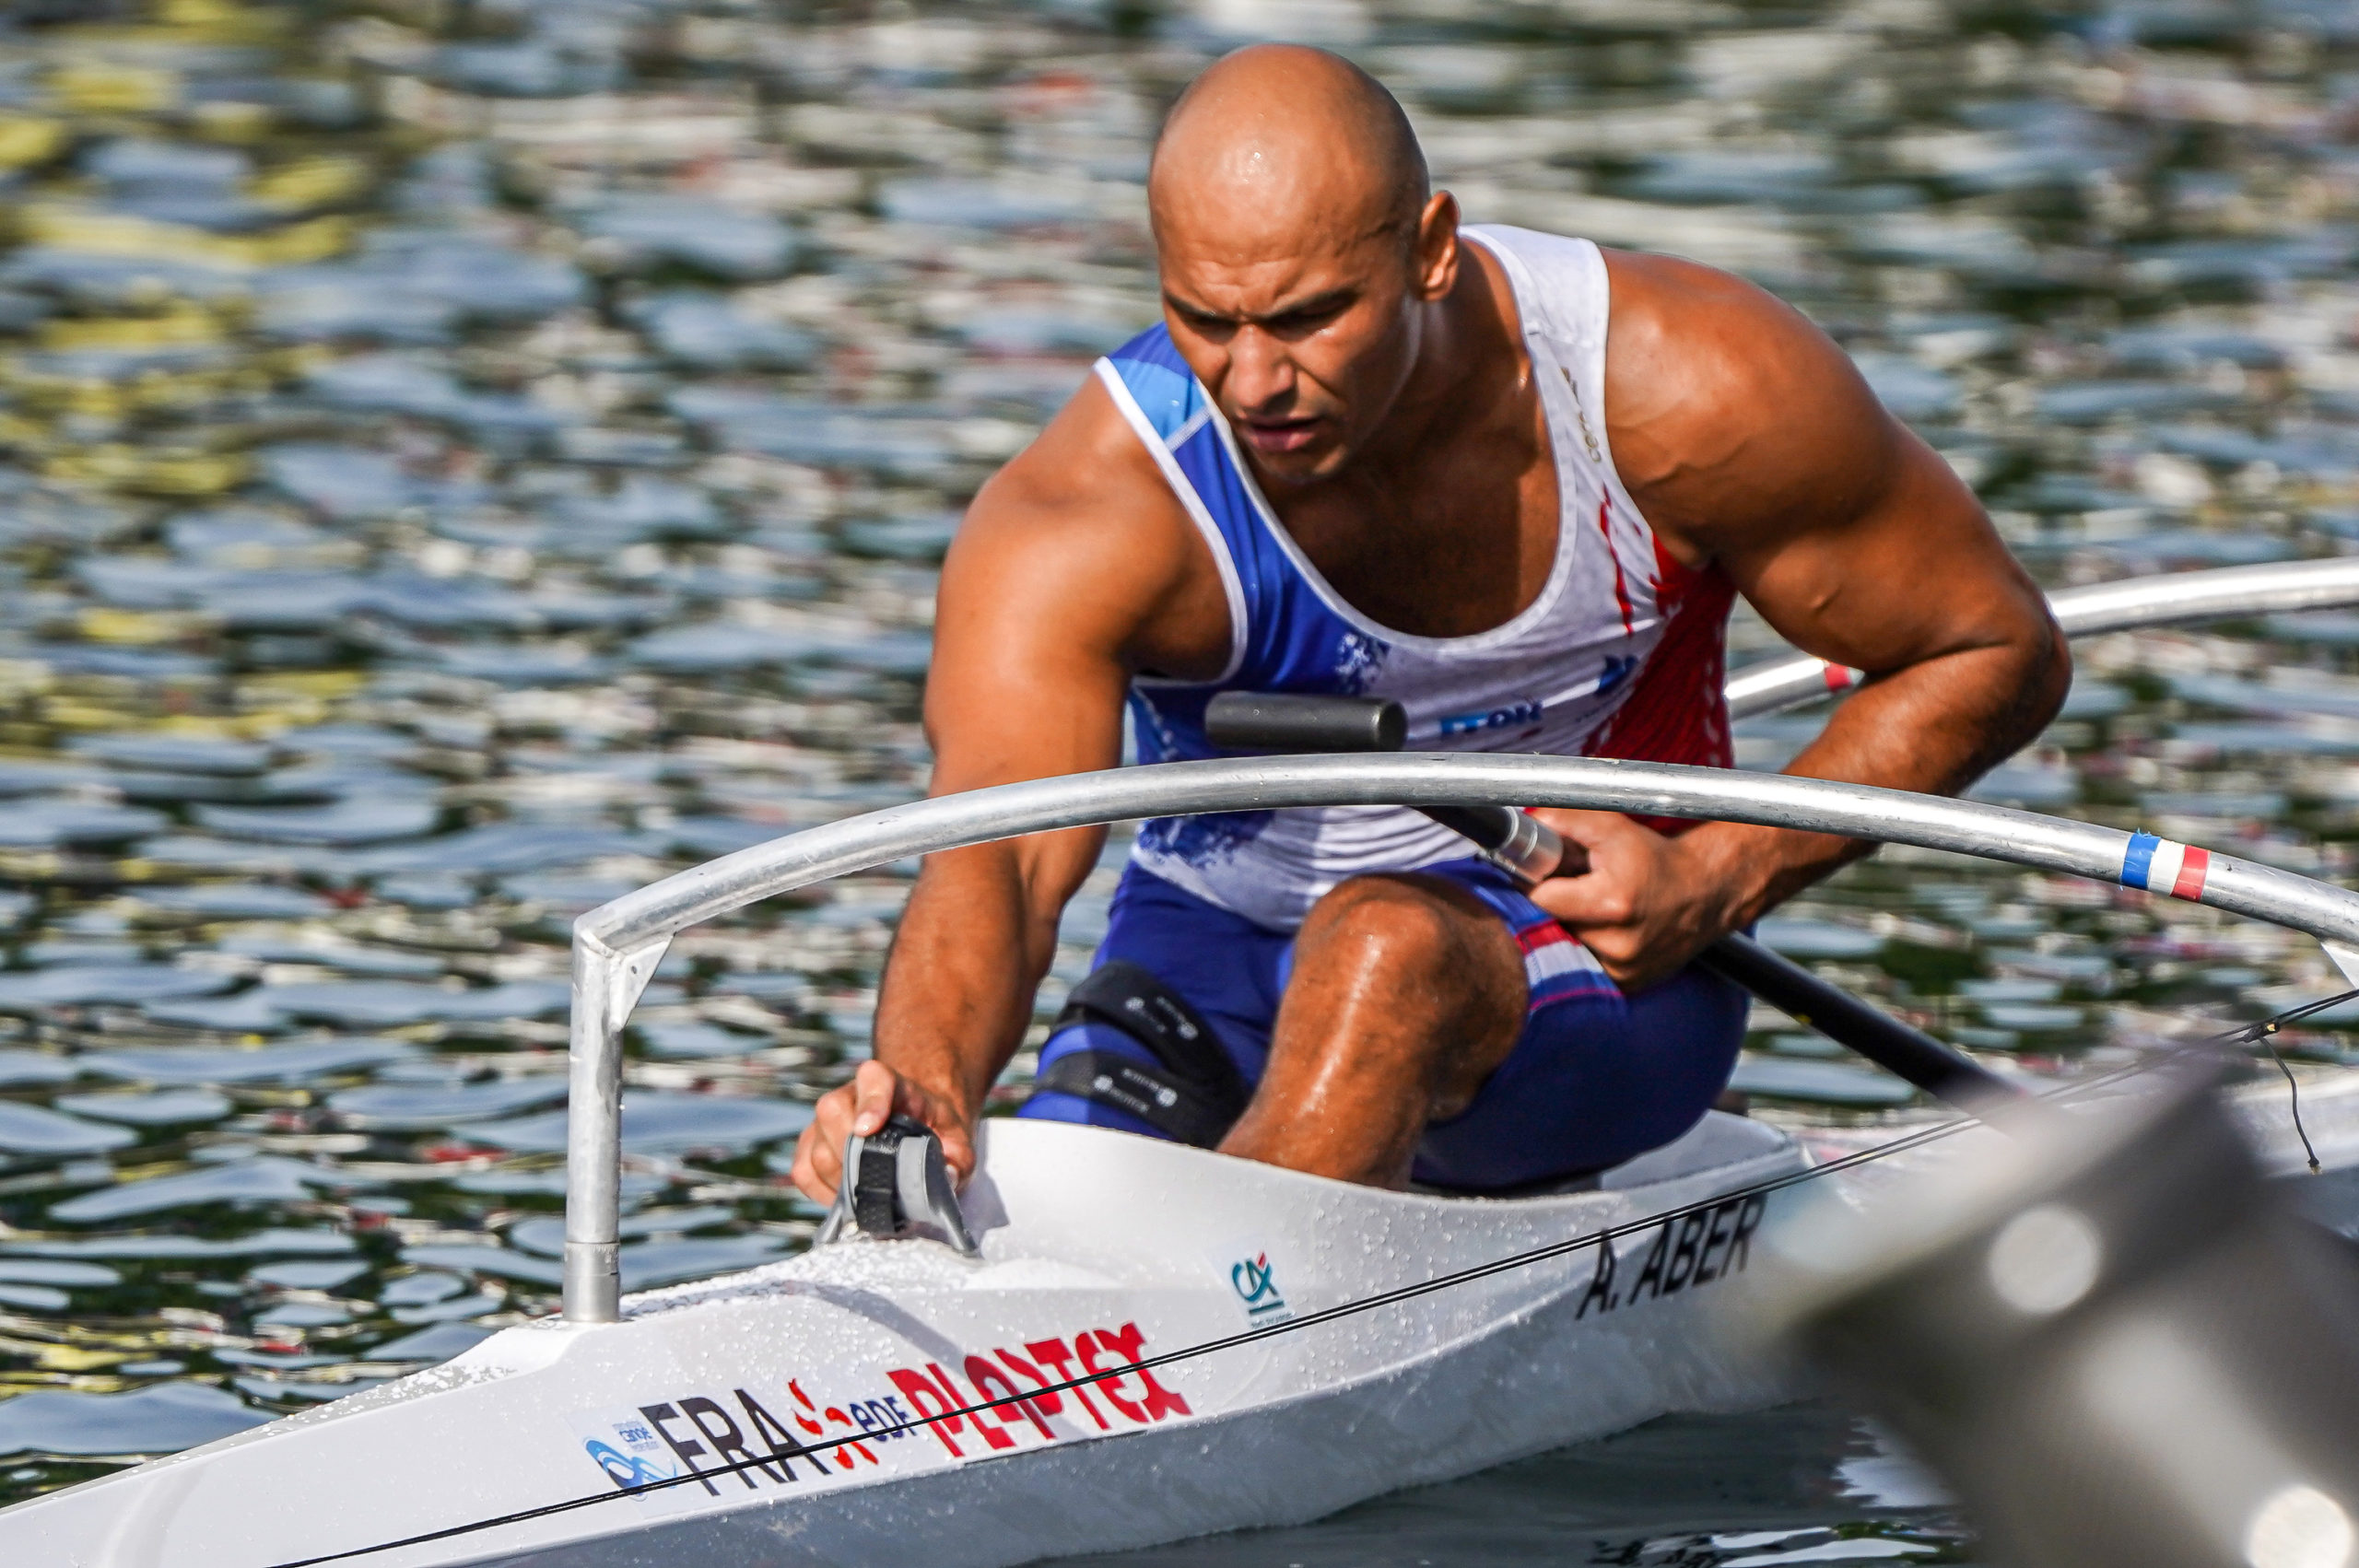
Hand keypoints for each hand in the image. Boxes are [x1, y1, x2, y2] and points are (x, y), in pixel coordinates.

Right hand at [788, 1060, 976, 1204]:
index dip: (870, 1102)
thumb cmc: (935, 1131)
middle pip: (832, 1113)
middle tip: (876, 1182)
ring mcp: (824, 1120)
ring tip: (868, 1194)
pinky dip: (821, 1191)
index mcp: (890, 1083)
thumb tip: (946, 1177)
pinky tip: (847, 1199)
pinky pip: (803, 1170)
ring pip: (815, 1147)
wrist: (916, 1126)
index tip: (868, 1129)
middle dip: (852, 1154)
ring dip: (840, 1179)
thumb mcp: (959, 1141)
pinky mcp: (810, 1144)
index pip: (874, 1078)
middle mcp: (849, 1094)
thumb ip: (959, 1158)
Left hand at [1525, 810, 1742, 990]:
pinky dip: (1590, 947)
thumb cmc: (1656, 859)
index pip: (1541, 898)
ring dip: (1572, 927)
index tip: (1549, 873)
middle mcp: (1619, 944)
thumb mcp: (1612, 828)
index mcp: (1614, 903)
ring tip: (1597, 907)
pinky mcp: (1628, 986)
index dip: (1540, 882)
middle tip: (1575, 888)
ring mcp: (1624, 970)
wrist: (1705, 892)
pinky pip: (1588, 964)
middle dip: (1556, 905)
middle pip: (1550, 926)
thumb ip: (1564, 821)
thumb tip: (1526, 823)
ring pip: (1567, 946)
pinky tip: (1609, 928)